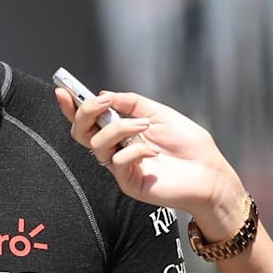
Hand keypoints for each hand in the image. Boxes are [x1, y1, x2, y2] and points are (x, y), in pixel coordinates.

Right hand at [53, 88, 244, 228]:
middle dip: (85, 113)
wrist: (209, 173)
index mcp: (122, 131)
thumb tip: (103, 94)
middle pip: (81, 132)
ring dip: (118, 129)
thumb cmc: (189, 145)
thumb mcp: (159, 113)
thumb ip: (131, 103)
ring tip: (143, 126)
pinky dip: (134, 150)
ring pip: (97, 145)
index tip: (62, 89)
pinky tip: (152, 151)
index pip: (89, 119)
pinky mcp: (128, 183)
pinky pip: (117, 161)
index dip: (72, 106)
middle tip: (102, 103)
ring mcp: (121, 167)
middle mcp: (117, 148)